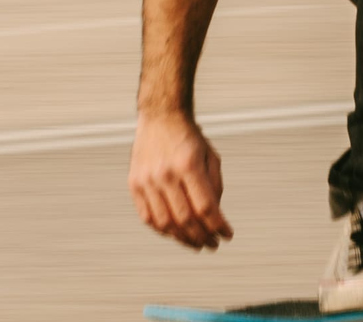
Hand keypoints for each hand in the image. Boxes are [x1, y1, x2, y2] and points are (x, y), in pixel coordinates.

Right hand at [129, 111, 233, 249]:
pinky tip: (175, 233)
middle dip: (202, 237)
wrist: (161, 117)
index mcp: (188, 165)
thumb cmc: (190, 138)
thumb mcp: (211, 156)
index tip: (227, 236)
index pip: (205, 207)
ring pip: (165, 223)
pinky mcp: (134, 184)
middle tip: (212, 244)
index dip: (218, 226)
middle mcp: (165, 173)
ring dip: (182, 239)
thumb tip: (215, 218)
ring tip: (195, 243)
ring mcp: (147, 180)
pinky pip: (147, 217)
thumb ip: (214, 186)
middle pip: (185, 219)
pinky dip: (162, 230)